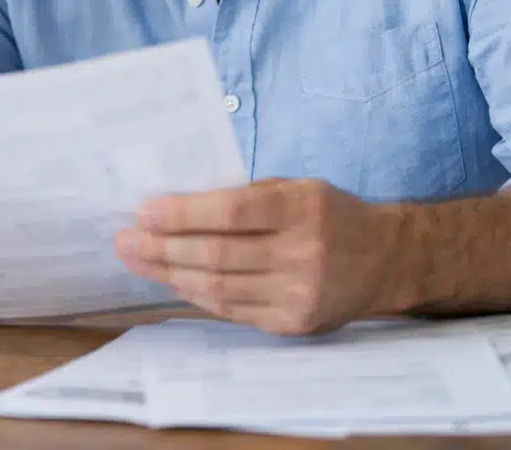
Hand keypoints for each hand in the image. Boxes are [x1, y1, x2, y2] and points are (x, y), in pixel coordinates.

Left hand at [115, 178, 402, 335]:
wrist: (384, 259)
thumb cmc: (330, 214)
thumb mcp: (297, 187)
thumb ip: (246, 197)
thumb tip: (176, 207)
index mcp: (303, 208)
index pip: (232, 213)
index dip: (183, 214)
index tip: (145, 211)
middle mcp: (303, 253)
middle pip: (217, 255)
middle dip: (163, 248)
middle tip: (126, 240)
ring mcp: (299, 294)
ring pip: (218, 288)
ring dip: (170, 274)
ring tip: (138, 260)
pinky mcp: (293, 324)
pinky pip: (232, 310)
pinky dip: (197, 295)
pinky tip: (173, 281)